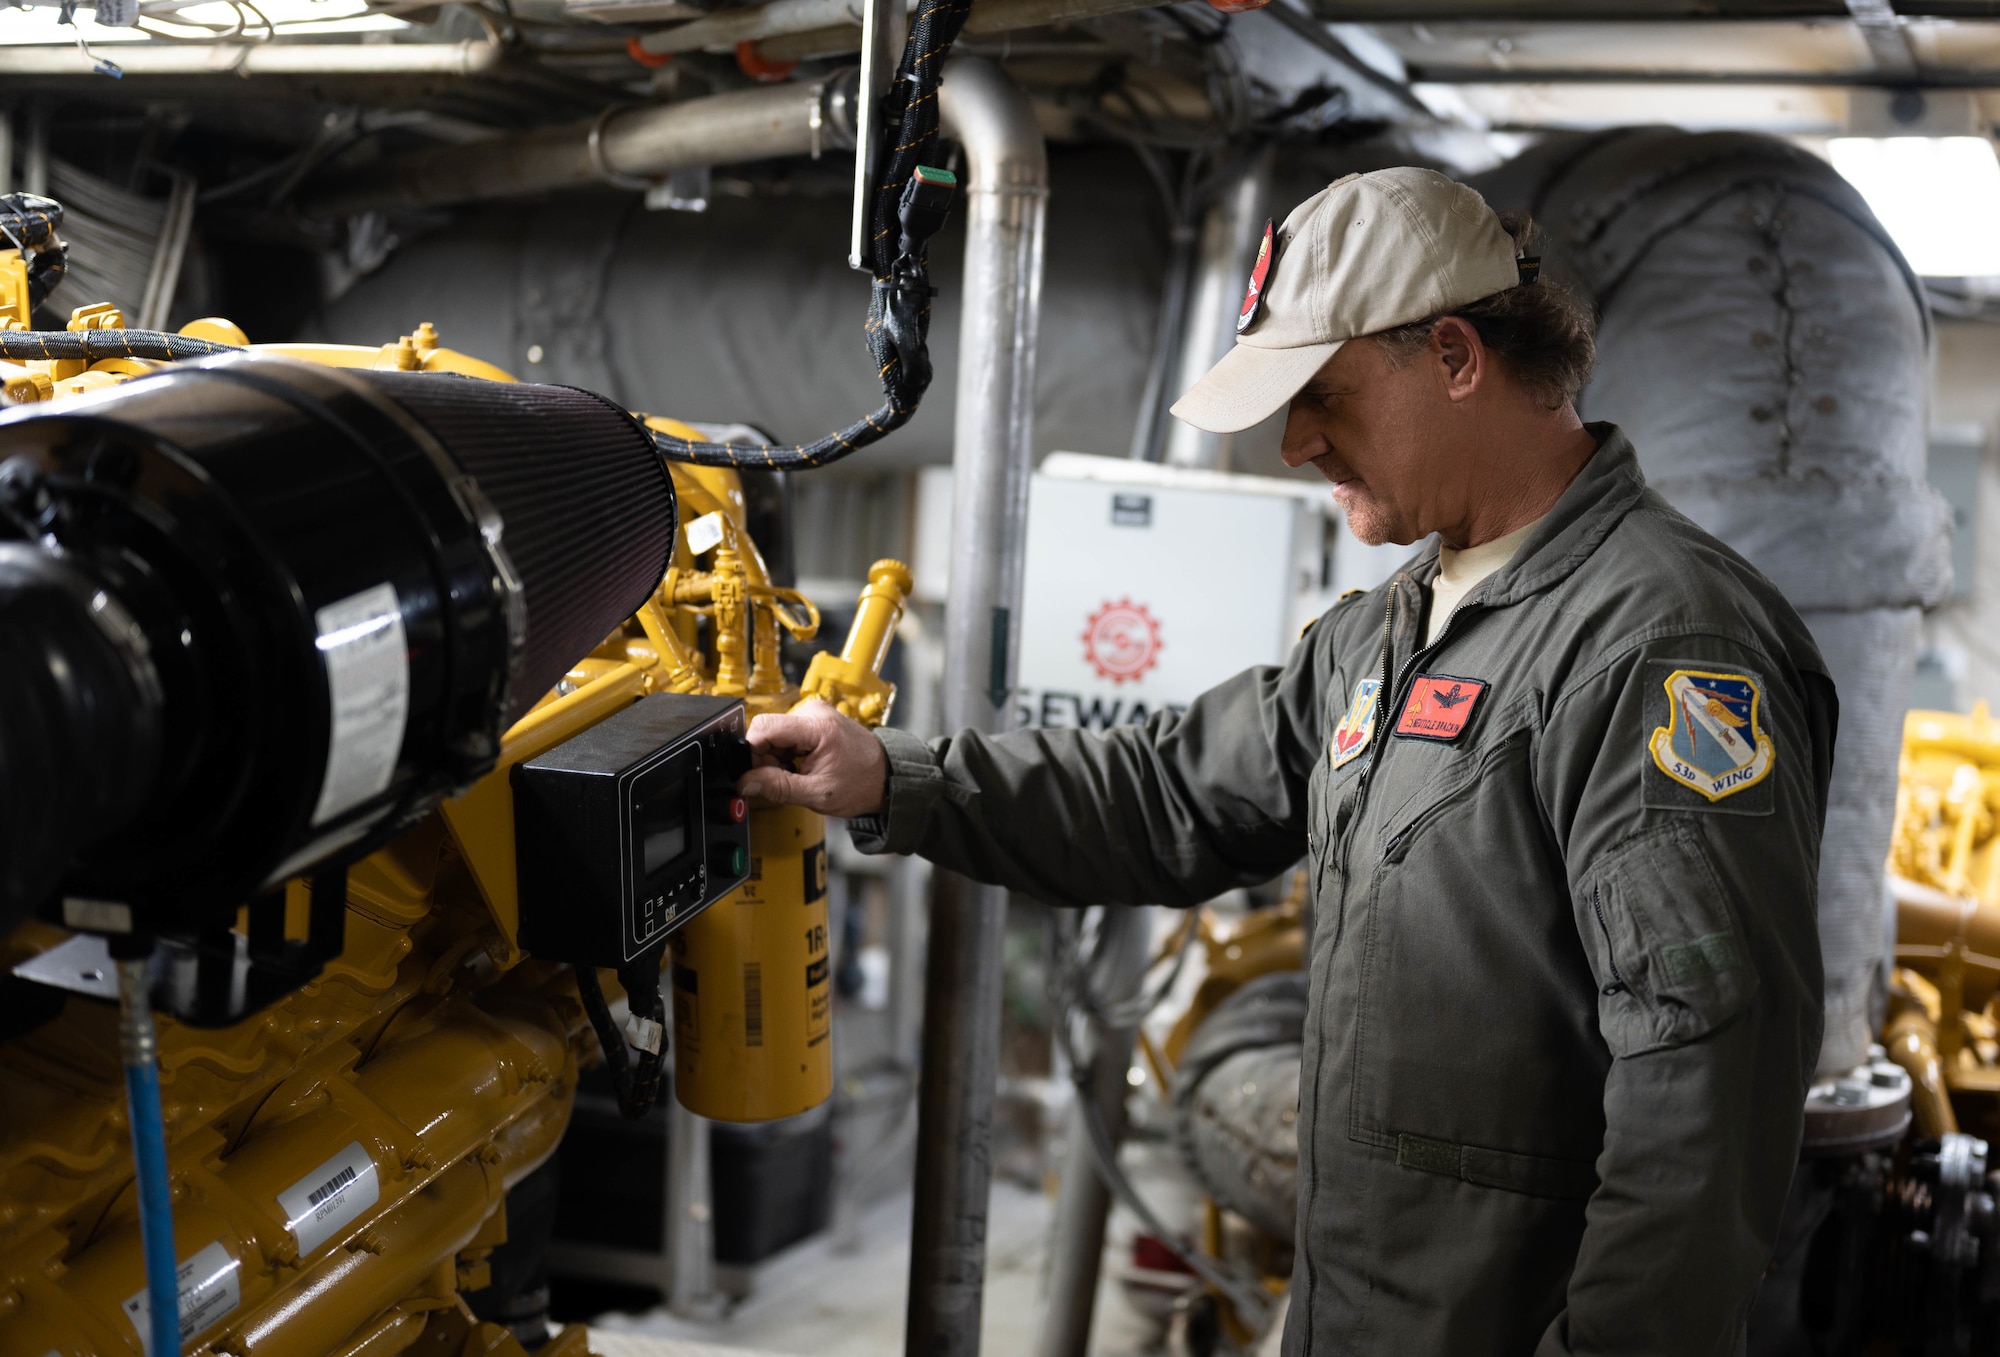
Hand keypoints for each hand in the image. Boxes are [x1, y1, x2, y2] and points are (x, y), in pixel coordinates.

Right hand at [738, 698, 889, 817]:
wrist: (884, 776)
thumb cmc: (861, 783)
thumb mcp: (817, 794)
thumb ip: (778, 788)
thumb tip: (746, 782)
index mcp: (818, 726)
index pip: (764, 727)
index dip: (753, 753)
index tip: (757, 774)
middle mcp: (815, 711)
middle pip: (766, 730)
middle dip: (766, 759)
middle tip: (784, 779)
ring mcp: (814, 713)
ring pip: (773, 734)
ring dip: (776, 758)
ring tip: (798, 774)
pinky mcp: (813, 719)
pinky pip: (784, 734)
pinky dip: (785, 754)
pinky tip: (801, 766)